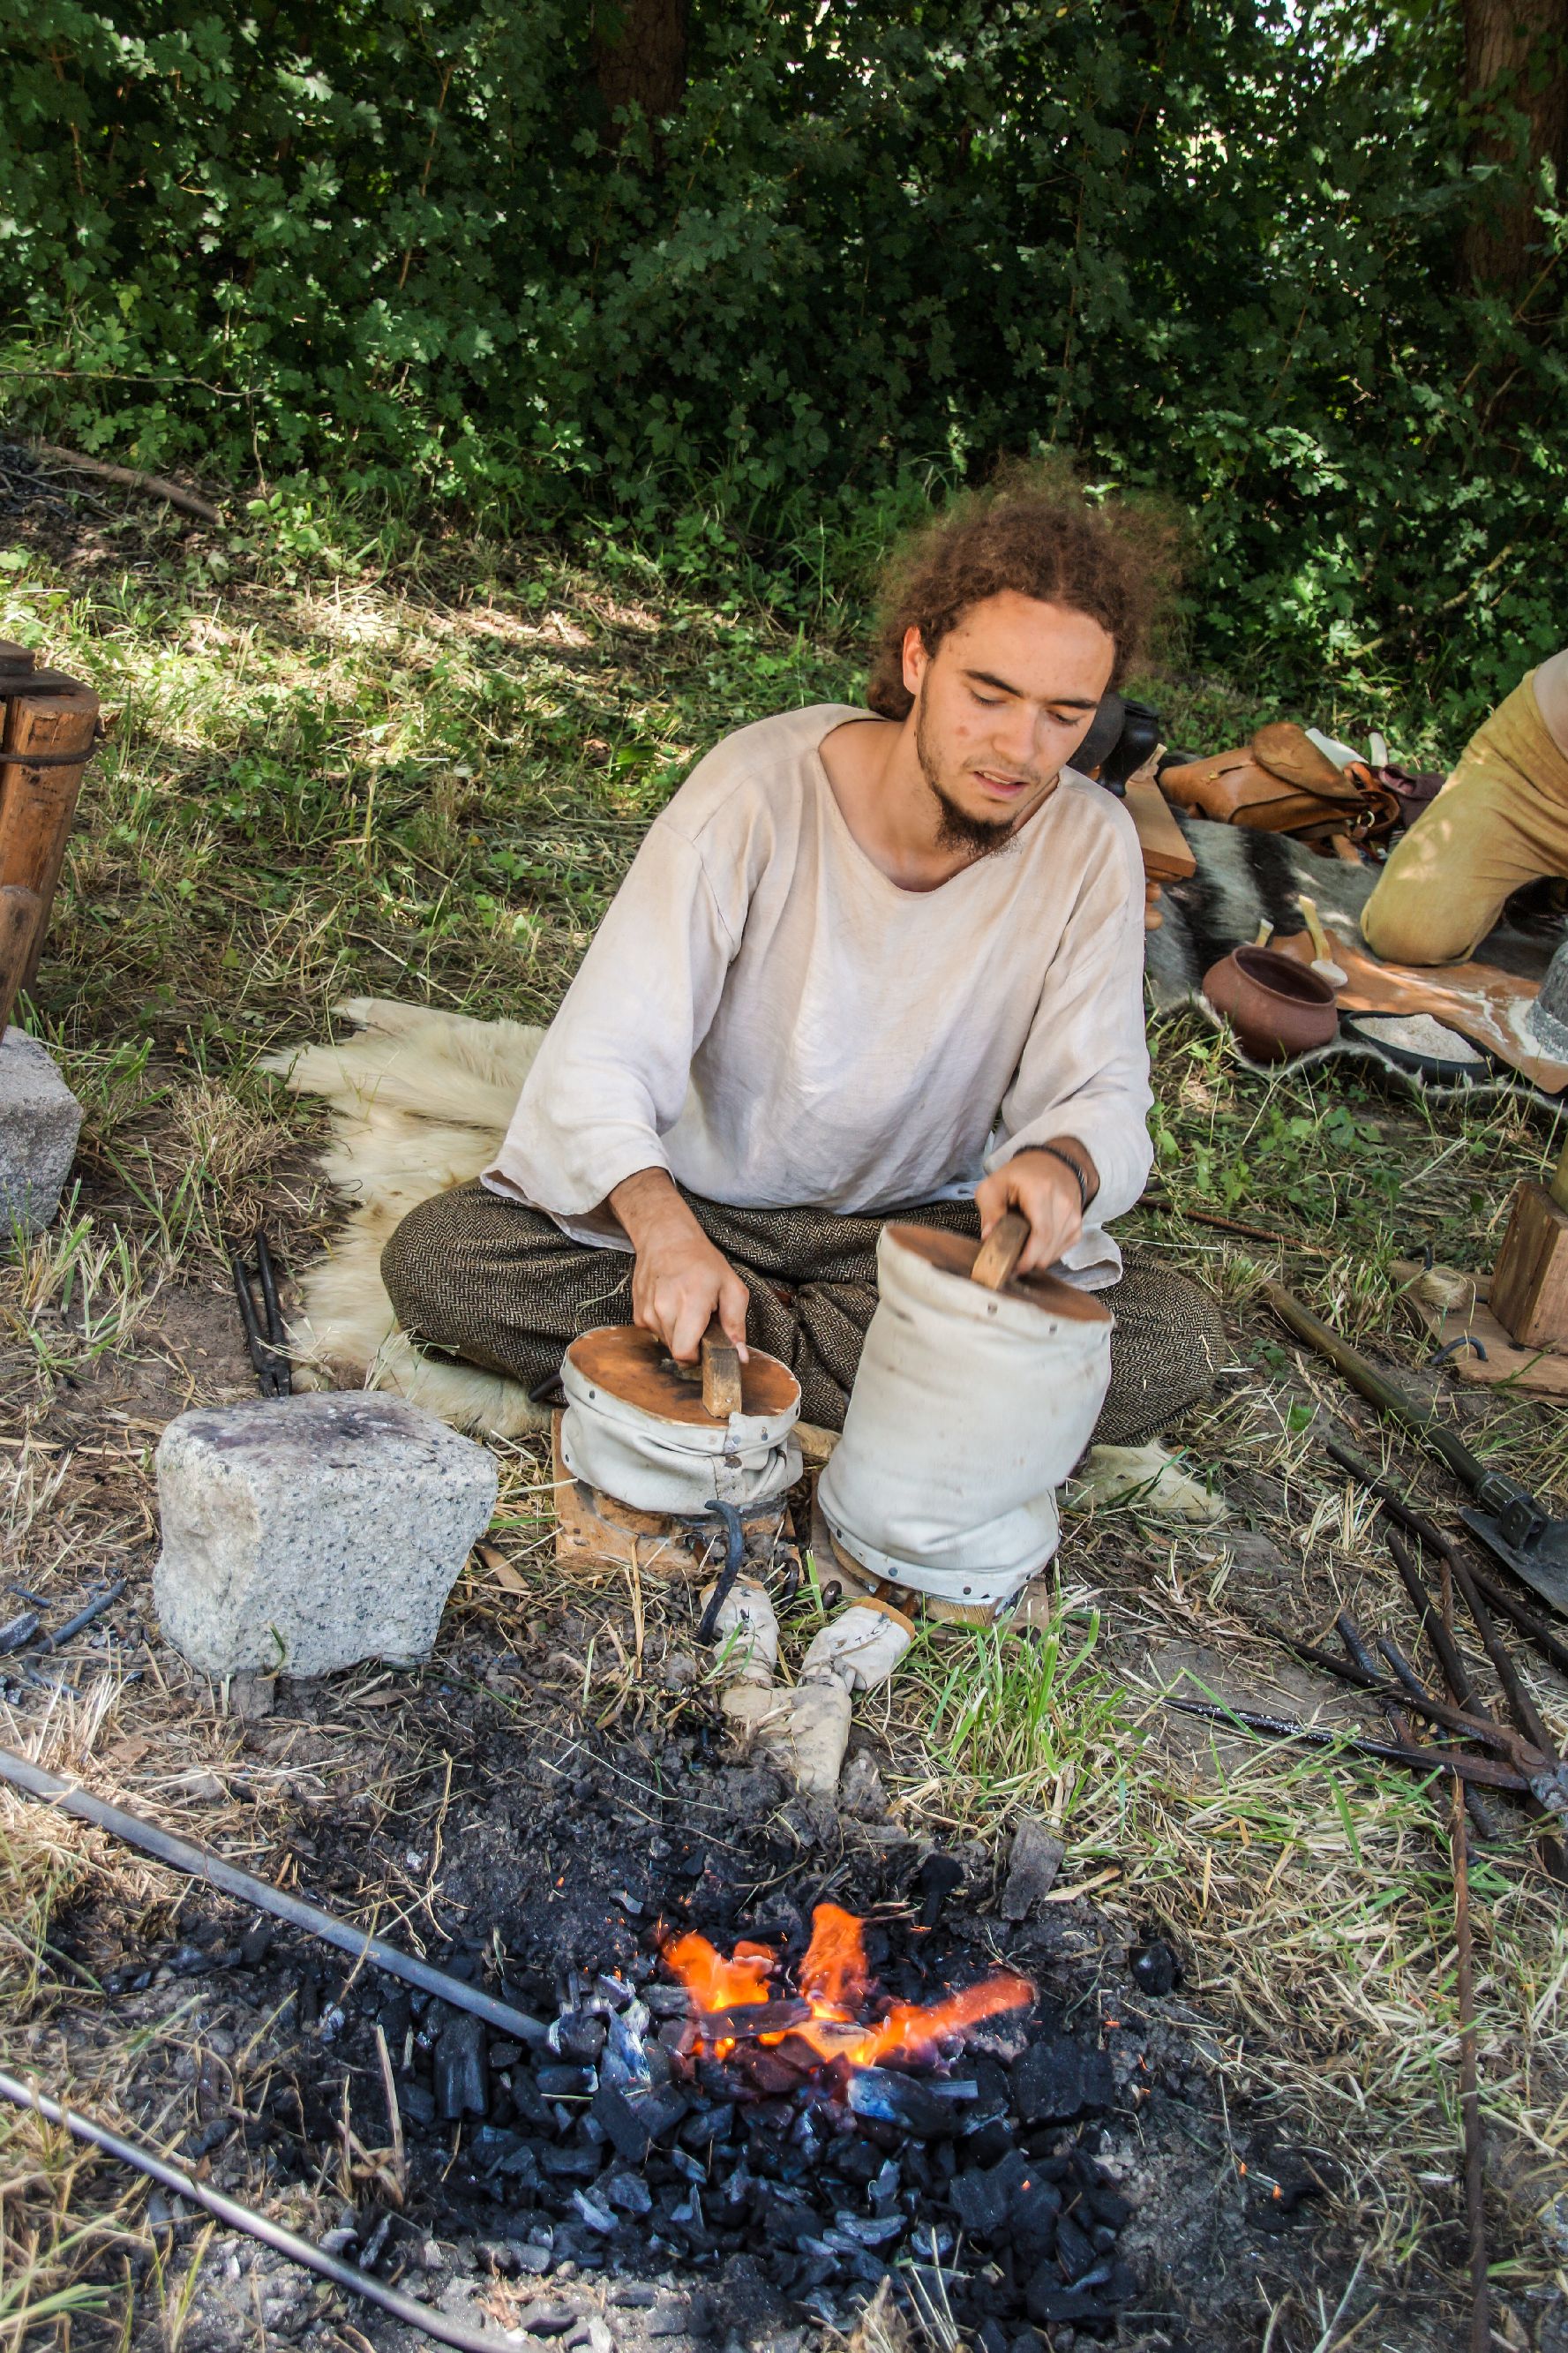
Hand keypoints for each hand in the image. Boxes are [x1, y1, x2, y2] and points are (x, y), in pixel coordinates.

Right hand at [609, 1167, 750, 1363]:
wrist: (666, 1239)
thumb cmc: (701, 1261)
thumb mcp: (731, 1287)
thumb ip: (736, 1324)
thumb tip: (740, 1356)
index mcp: (690, 1303)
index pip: (684, 1353)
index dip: (698, 1358)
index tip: (707, 1346)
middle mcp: (664, 1310)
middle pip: (677, 1352)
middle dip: (692, 1345)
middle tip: (702, 1322)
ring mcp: (648, 1312)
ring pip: (667, 1343)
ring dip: (680, 1334)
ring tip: (687, 1309)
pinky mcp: (638, 1314)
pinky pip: (656, 1333)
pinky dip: (667, 1326)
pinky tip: (673, 1306)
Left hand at [974, 1143, 1096, 1274]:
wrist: (1052, 1163)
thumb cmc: (1020, 1175)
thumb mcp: (994, 1185)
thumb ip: (989, 1211)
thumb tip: (988, 1238)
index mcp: (1041, 1192)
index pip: (1041, 1235)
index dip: (1026, 1258)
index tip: (1010, 1268)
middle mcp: (1063, 1205)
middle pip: (1048, 1248)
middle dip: (1027, 1263)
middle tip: (1008, 1265)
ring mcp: (1074, 1217)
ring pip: (1055, 1253)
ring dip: (1036, 1259)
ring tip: (1018, 1252)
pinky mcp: (1077, 1226)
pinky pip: (1061, 1250)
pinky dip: (1046, 1254)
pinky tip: (1033, 1246)